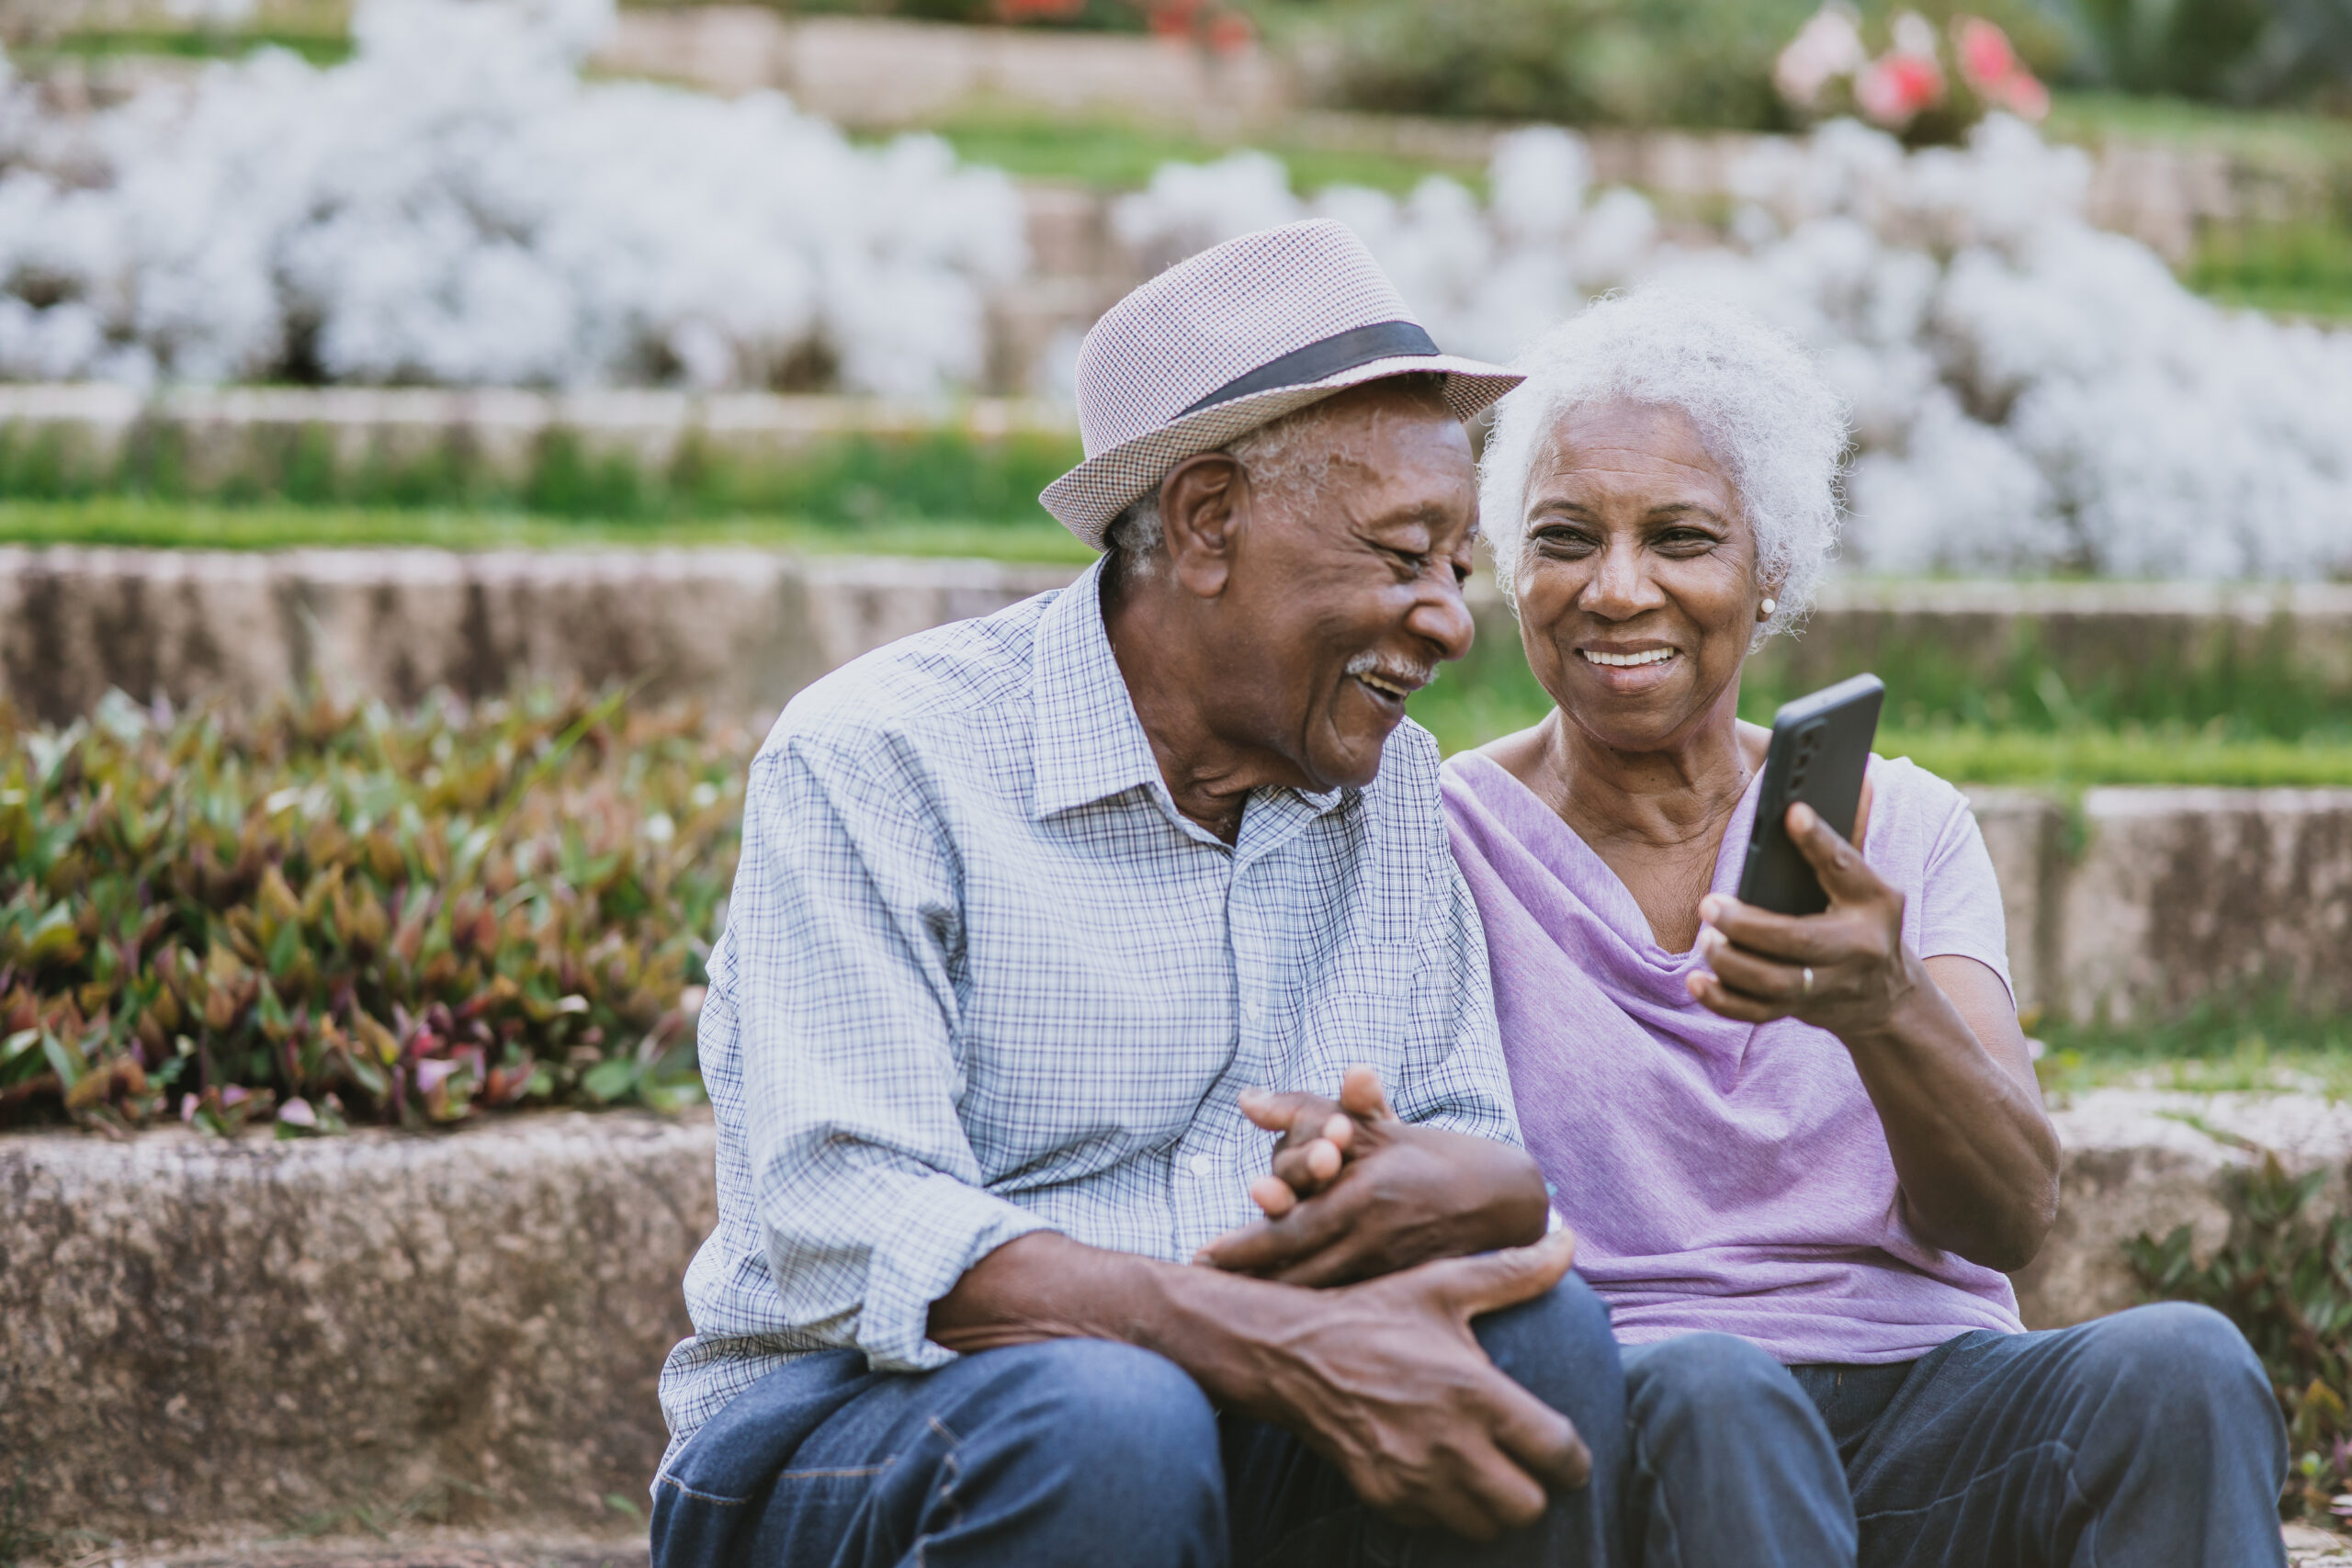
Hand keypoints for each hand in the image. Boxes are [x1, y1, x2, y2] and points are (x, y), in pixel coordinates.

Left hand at [1195, 1065, 1547, 1284]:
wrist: (1506, 1199)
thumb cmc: (1429, 1156)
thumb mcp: (1371, 1127)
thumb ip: (1305, 1109)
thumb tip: (1246, 1100)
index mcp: (1361, 1193)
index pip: (1286, 1228)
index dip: (1240, 1248)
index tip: (1201, 1257)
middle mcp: (1372, 1237)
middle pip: (1294, 1272)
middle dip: (1246, 1283)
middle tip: (1202, 1291)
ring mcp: (1389, 1271)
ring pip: (1318, 1298)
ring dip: (1273, 1305)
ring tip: (1230, 1318)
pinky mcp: (1403, 1295)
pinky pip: (1348, 1310)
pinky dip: (1313, 1316)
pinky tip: (1283, 1330)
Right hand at [1252, 1228, 1590, 1537]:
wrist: (1293, 1354)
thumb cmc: (1374, 1314)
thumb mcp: (1442, 1285)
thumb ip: (1513, 1273)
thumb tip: (1566, 1241)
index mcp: (1476, 1394)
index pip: (1557, 1451)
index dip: (1574, 1460)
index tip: (1568, 1456)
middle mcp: (1450, 1446)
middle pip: (1528, 1506)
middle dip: (1535, 1488)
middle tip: (1523, 1465)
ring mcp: (1415, 1478)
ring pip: (1487, 1527)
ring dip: (1492, 1505)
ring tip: (1484, 1473)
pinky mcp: (1385, 1498)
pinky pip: (1438, 1526)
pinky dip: (1447, 1509)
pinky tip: (1440, 1474)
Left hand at [1687, 797, 1919, 1040]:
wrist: (1889, 997)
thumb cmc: (1868, 924)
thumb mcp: (1869, 888)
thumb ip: (1835, 852)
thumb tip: (1809, 803)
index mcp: (1875, 905)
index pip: (1846, 869)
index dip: (1820, 841)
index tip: (1792, 813)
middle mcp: (1856, 948)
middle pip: (1800, 941)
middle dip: (1749, 926)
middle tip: (1710, 906)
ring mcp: (1828, 985)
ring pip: (1776, 984)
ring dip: (1732, 963)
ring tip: (1706, 939)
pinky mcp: (1801, 1009)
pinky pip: (1758, 1013)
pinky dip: (1723, 1001)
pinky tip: (1697, 981)